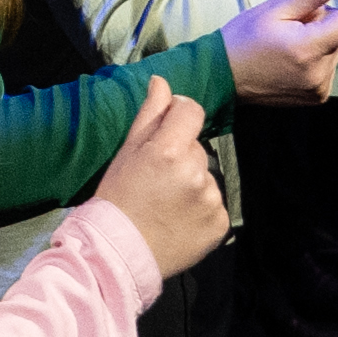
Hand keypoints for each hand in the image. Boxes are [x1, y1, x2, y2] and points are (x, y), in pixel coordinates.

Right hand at [88, 80, 236, 275]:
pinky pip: (214, 204)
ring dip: (191, 184)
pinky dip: (200, 210)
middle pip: (196, 147)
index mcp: (170, 151)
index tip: (166, 131)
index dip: (178, 116)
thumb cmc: (117, 200)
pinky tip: (178, 220)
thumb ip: (150, 114)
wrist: (119, 254)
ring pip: (205, 176)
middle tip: (155, 181)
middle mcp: (195, 173)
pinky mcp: (220, 223)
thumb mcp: (126, 153)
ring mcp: (210, 200)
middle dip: (180, 157)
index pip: (191, 110)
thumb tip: (162, 82)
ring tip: (165, 204)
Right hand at [219, 0, 337, 111]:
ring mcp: (319, 88)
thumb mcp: (274, 9)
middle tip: (292, 19)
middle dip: (324, 17)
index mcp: (307, 49)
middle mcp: (319, 73)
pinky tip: (291, 55)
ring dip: (320, 36)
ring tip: (286, 40)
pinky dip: (316, 53)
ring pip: (334, 47)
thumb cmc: (243, 39)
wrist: (220, 78)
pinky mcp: (316, 96)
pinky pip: (327, 64)